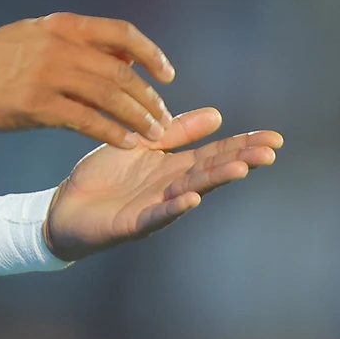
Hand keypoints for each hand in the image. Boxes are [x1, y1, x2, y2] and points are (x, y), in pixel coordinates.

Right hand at [0, 13, 176, 147]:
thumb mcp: (33, 35)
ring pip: (109, 97)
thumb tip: (120, 55)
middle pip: (121, 71)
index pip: (121, 33)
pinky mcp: (37, 106)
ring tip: (154, 135)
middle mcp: (59, 46)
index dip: (151, 53)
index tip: (168, 74)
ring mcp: (48, 75)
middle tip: (165, 117)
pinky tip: (127, 144)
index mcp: (61, 25)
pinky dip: (112, 133)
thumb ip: (74, 42)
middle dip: (149, 97)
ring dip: (137, 117)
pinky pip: (86, 121)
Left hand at [44, 107, 282, 259]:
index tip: (274, 137)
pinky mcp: (132, 223)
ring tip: (242, 167)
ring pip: (191, 191)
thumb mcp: (142, 144)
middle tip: (271, 152)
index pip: (215, 153)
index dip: (244, 144)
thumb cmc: (105, 177)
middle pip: (211, 171)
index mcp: (174, 167)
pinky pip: (156, 215)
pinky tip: (192, 198)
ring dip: (215, 180)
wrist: (65, 207)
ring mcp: (155, 207)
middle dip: (241, 160)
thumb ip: (175, 132)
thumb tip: (217, 115)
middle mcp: (171, 188)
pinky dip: (174, 207)